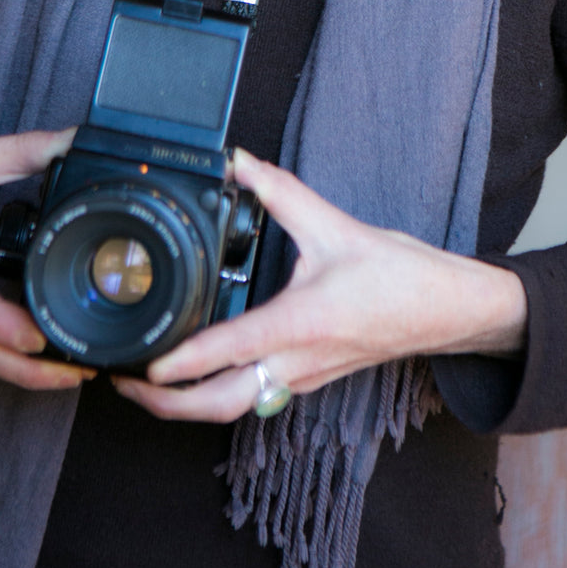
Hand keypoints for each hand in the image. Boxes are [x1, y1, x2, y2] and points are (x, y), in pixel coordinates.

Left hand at [112, 147, 526, 423]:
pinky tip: (198, 374)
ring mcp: (301, 377)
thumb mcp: (331, 224)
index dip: (180, 363)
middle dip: (166, 403)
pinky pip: (252, 398)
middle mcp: (295, 361)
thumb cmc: (396, 275)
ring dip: (187, 405)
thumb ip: (279, 191)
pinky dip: (215, 394)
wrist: (444, 310)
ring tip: (148, 383)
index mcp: (298, 324)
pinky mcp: (307, 378)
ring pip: (234, 407)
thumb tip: (238, 160)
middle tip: (123, 383)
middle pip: (218, 405)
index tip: (143, 366)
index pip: (227, 351)